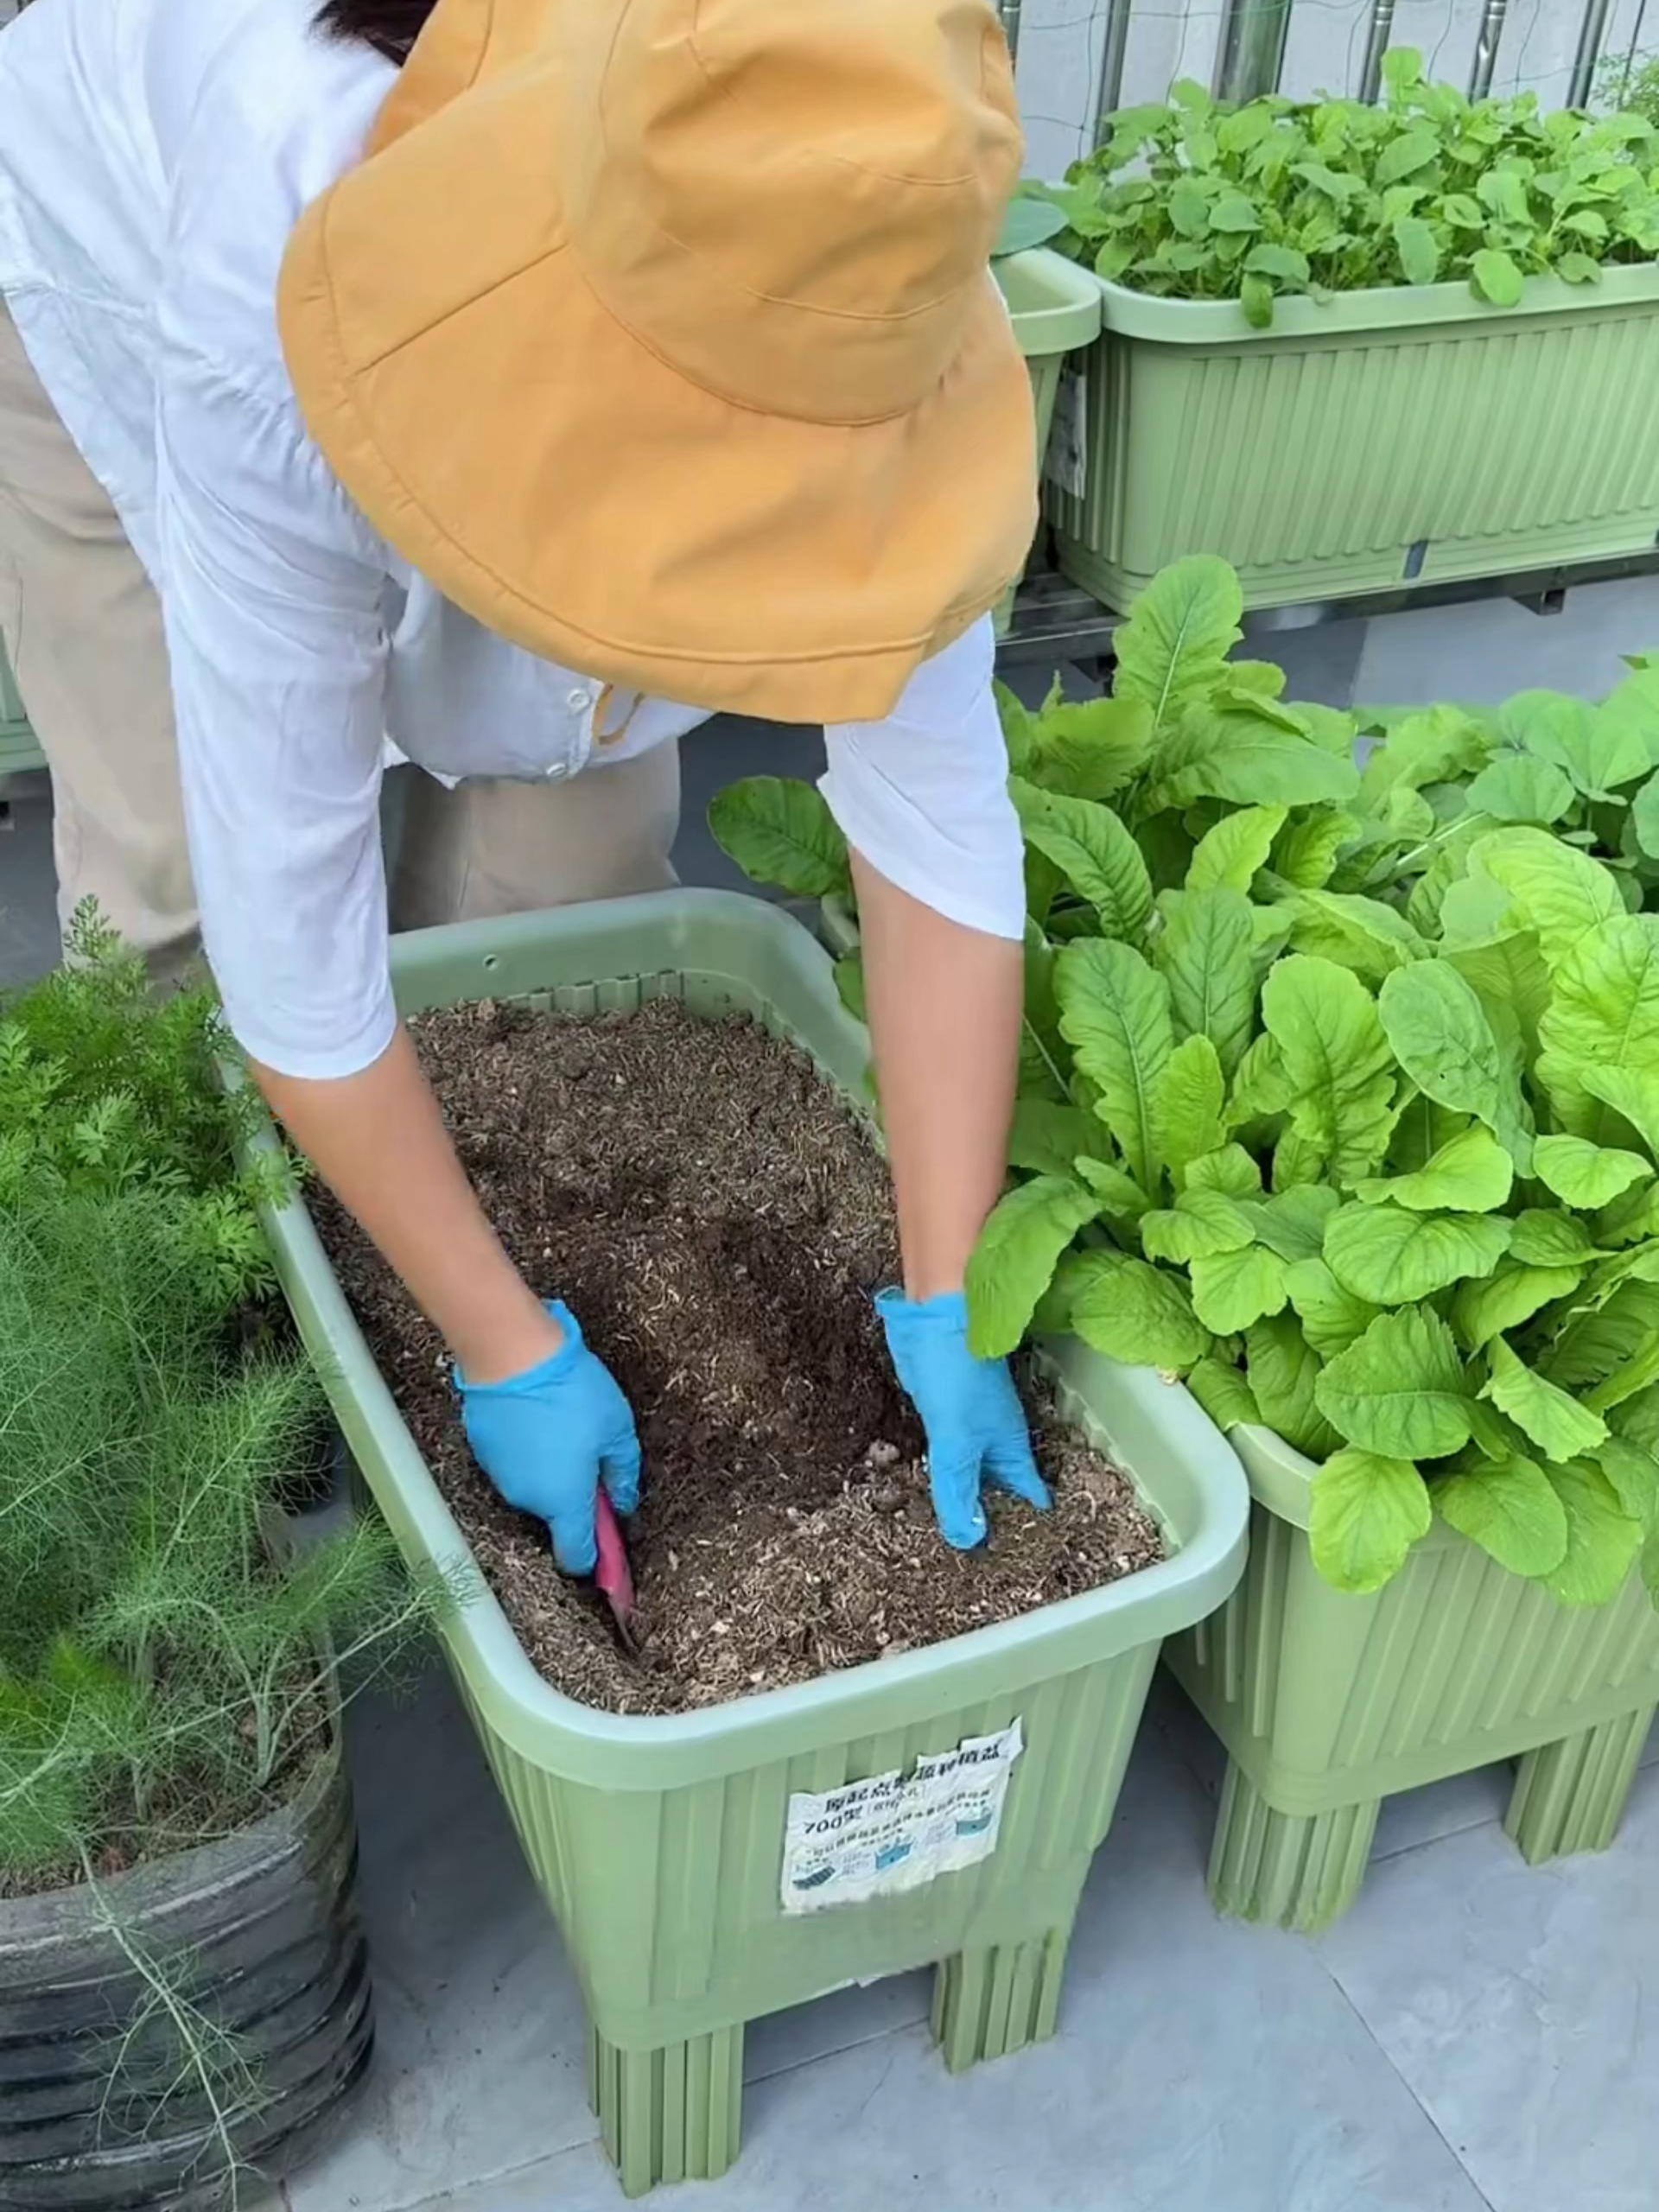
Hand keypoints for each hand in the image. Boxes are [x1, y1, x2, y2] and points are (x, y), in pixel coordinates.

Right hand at [457, 1301, 640, 1573]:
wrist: (511, 1354)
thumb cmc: (571, 1393)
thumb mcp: (616, 1430)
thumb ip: (622, 1473)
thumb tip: (623, 1502)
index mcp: (564, 1502)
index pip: (576, 1555)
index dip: (596, 1559)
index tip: (611, 1551)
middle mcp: (528, 1499)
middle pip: (557, 1516)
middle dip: (578, 1498)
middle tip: (596, 1460)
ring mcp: (500, 1476)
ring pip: (535, 1488)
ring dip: (552, 1472)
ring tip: (566, 1428)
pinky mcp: (484, 1451)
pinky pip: (515, 1464)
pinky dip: (529, 1453)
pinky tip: (540, 1419)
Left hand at [876, 1290, 1049, 1549]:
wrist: (936, 1316)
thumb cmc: (957, 1374)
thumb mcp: (956, 1442)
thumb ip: (958, 1490)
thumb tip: (967, 1540)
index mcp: (1008, 1447)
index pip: (1028, 1494)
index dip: (1025, 1524)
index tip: (1023, 1557)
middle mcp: (994, 1437)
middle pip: (998, 1483)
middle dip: (991, 1513)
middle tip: (978, 1554)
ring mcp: (970, 1421)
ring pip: (972, 1465)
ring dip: (964, 1491)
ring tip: (954, 1529)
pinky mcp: (945, 1408)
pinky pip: (949, 1447)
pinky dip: (945, 1468)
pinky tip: (933, 1483)